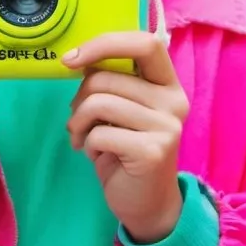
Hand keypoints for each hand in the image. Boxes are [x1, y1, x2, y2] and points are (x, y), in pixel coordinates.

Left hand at [64, 33, 188, 243]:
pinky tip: (97, 155)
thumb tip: (76, 59)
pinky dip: (87, 144)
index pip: (145, 42)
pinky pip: (99, 134)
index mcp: (167, 83)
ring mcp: (166, 127)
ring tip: (83, 137)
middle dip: (79, 98)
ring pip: (99, 104)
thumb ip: (113, 82)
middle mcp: (173, 101)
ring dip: (78, 123)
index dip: (105, 43)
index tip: (71, 59)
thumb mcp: (123, 108)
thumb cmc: (126, 147)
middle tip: (78, 119)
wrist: (147, 202)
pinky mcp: (152, 152)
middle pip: (107, 78)